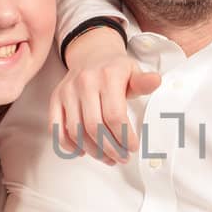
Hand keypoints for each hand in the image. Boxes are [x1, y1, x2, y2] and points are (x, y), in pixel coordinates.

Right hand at [48, 27, 160, 164]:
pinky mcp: (55, 98)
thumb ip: (143, 81)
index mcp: (107, 76)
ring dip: (93, 151)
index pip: (115, 116)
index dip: (124, 137)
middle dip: (110, 149)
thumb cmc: (115, 68)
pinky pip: (56, 128)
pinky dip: (68, 144)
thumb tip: (156, 80)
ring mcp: (67, 91)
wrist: (91, 54)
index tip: (132, 147)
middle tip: (121, 157)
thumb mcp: (133, 71)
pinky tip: (83, 151)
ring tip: (107, 157)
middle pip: (95, 127)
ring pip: (76, 131)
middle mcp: (85, 83)